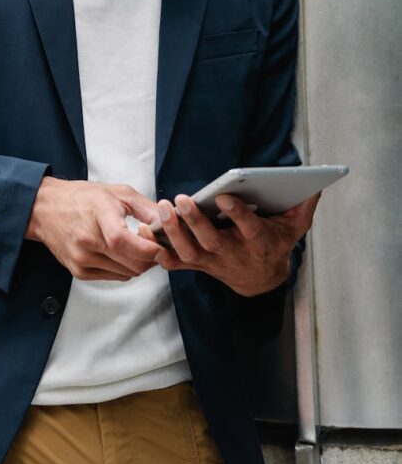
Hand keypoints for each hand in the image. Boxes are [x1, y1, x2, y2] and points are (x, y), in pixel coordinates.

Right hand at [26, 177, 162, 281]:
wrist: (46, 209)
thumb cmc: (82, 198)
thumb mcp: (117, 192)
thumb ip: (147, 208)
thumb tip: (170, 224)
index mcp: (97, 214)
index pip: (124, 240)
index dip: (148, 247)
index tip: (160, 243)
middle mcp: (87, 240)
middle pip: (132, 262)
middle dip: (151, 257)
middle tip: (154, 244)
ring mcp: (82, 259)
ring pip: (127, 273)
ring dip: (139, 263)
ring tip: (137, 246)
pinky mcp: (79, 272)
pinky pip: (115, 277)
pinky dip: (125, 268)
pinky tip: (121, 252)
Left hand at [138, 191, 320, 295]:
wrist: (262, 279)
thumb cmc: (275, 244)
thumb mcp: (294, 228)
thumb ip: (303, 207)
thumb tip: (317, 184)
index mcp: (257, 241)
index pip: (248, 227)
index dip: (237, 214)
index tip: (224, 197)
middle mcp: (233, 253)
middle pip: (211, 241)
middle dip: (194, 221)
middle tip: (180, 199)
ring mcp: (213, 261)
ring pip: (190, 251)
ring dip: (174, 232)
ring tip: (162, 208)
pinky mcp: (198, 264)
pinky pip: (177, 262)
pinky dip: (160, 252)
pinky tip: (146, 233)